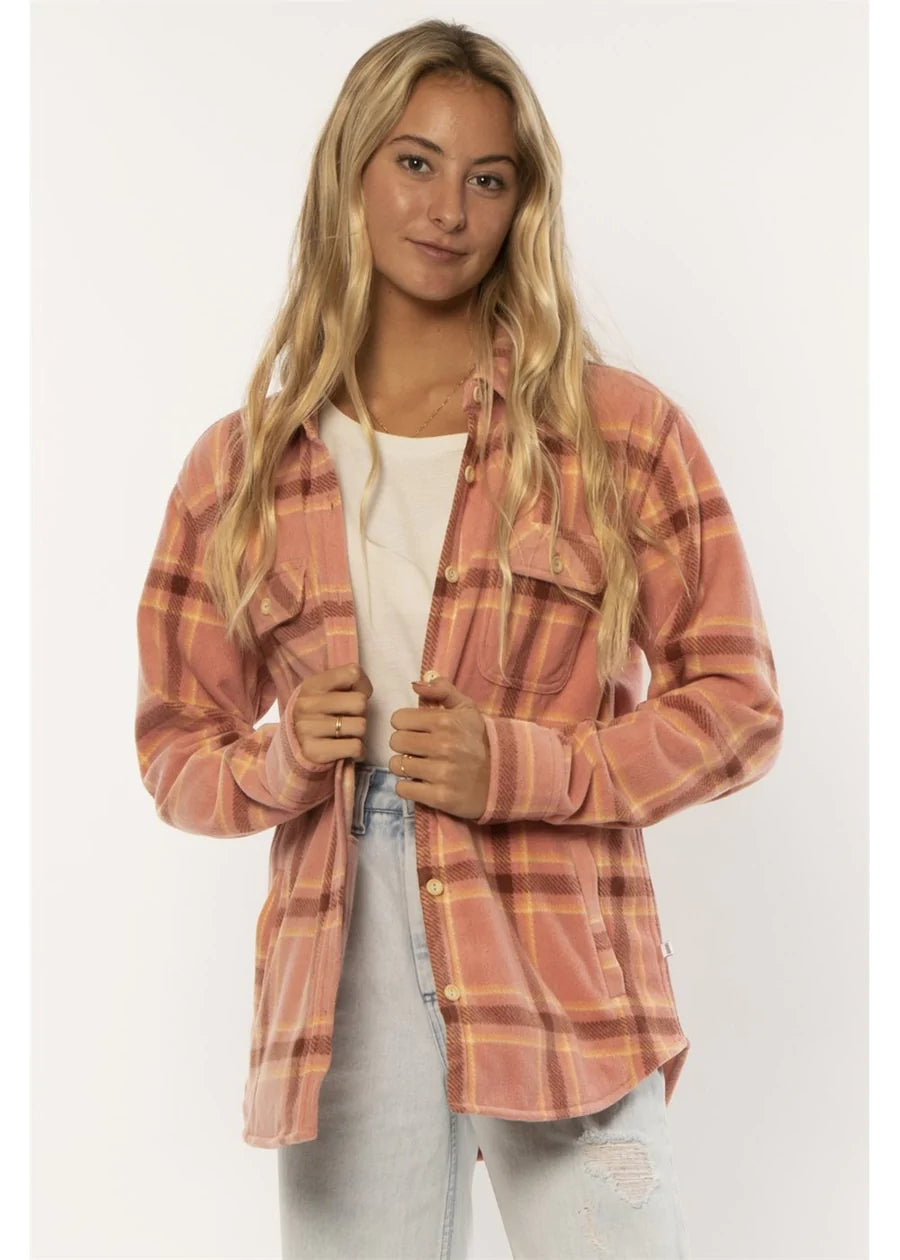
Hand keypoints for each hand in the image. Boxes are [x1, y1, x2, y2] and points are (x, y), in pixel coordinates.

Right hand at [292, 662, 372, 763]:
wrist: (297, 745)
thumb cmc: (322, 715)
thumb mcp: (327, 691)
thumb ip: (348, 683)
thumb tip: (366, 691)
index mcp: (312, 685)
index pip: (353, 674)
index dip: (362, 686)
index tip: (354, 696)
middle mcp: (307, 705)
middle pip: (360, 702)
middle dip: (361, 713)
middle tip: (349, 719)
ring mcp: (307, 729)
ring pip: (360, 726)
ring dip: (359, 733)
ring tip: (345, 734)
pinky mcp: (314, 751)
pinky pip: (355, 747)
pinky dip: (358, 751)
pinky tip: (346, 748)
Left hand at [389, 673, 490, 818]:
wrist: (505, 776)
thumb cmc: (480, 740)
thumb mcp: (467, 709)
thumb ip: (442, 690)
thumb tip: (416, 684)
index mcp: (446, 722)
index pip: (399, 719)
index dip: (405, 724)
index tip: (416, 730)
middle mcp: (443, 746)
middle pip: (395, 742)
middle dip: (404, 745)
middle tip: (417, 749)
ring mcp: (441, 773)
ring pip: (396, 765)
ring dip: (405, 766)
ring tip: (420, 765)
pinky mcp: (440, 797)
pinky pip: (403, 789)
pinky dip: (408, 787)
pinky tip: (422, 782)